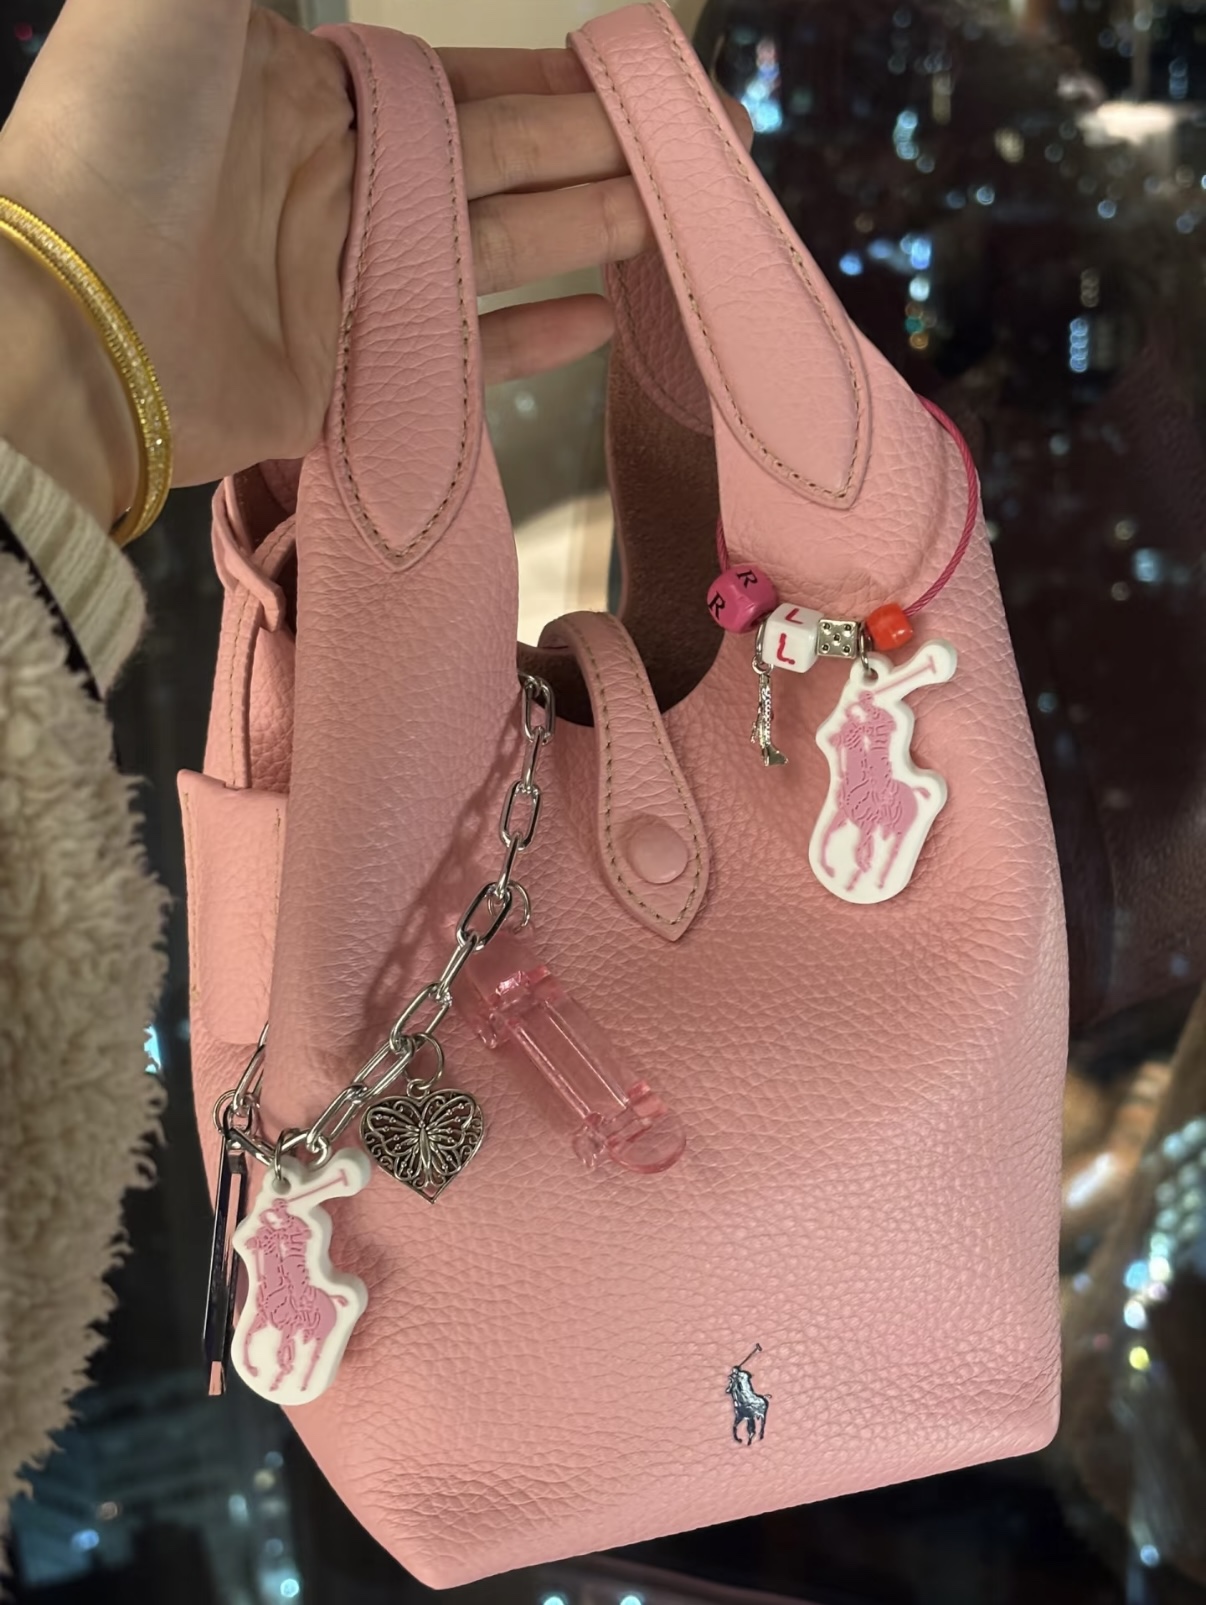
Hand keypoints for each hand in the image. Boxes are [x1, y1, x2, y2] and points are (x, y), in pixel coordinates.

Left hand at [0, 3, 748, 533]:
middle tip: (683, 160)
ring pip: (489, 253)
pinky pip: (457, 358)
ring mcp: (341, 290)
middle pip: (493, 167)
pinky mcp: (343, 382)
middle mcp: (333, 189)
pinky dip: (528, 343)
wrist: (70, 318)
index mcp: (306, 95)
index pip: (458, 88)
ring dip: (578, 236)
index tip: (627, 82)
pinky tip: (598, 324)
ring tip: (664, 227)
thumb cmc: (119, 136)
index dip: (546, 84)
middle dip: (588, 157)